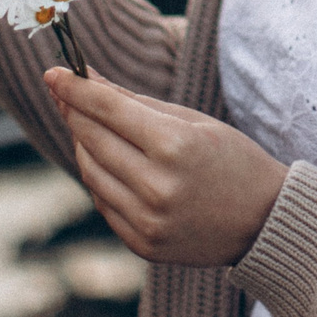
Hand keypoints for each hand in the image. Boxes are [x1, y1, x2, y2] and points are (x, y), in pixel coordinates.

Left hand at [45, 68, 287, 266]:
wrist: (263, 222)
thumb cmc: (232, 160)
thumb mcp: (193, 121)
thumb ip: (135, 103)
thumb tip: (89, 81)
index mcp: (175, 147)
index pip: (108, 109)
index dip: (75, 88)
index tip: (53, 73)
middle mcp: (157, 187)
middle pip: (92, 139)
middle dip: (73, 111)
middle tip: (63, 92)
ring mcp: (147, 221)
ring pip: (91, 172)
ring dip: (82, 144)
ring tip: (87, 125)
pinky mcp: (142, 243)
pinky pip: (103, 202)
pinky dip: (99, 177)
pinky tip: (106, 161)